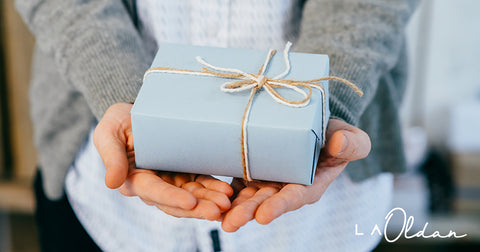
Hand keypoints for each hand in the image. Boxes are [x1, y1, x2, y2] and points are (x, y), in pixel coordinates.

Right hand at [94, 103, 232, 219]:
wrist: (137, 112)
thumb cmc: (120, 121)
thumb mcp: (108, 132)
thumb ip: (111, 156)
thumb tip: (112, 183)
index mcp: (134, 179)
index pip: (153, 192)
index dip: (172, 198)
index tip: (190, 202)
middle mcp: (155, 185)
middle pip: (176, 202)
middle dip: (197, 207)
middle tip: (218, 209)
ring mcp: (172, 180)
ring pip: (192, 197)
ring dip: (209, 201)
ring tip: (227, 202)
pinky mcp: (187, 172)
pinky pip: (201, 184)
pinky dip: (214, 189)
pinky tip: (227, 192)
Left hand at [221, 118, 370, 231]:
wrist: (315, 126)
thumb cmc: (336, 135)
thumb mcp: (351, 138)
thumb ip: (351, 144)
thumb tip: (338, 145)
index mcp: (309, 184)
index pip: (294, 197)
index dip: (280, 206)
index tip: (264, 216)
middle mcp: (286, 187)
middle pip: (266, 201)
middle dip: (248, 212)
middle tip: (230, 223)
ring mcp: (268, 180)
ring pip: (248, 195)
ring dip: (232, 206)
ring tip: (216, 216)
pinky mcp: (253, 170)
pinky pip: (237, 182)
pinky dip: (224, 189)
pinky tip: (207, 195)